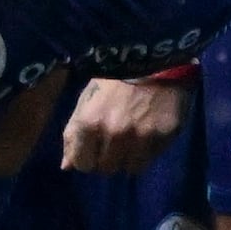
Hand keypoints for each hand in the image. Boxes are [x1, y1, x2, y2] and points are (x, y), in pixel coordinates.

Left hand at [56, 75, 187, 175]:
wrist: (154, 60)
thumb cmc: (114, 79)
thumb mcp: (87, 100)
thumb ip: (74, 133)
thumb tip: (66, 166)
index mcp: (90, 123)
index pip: (82, 165)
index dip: (87, 158)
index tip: (93, 149)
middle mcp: (114, 134)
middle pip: (107, 169)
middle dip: (108, 158)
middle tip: (114, 141)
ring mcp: (141, 137)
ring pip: (130, 169)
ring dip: (129, 158)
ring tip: (132, 138)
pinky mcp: (164, 136)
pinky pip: (152, 158)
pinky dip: (148, 151)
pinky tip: (148, 133)